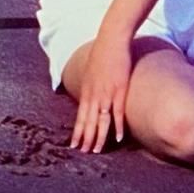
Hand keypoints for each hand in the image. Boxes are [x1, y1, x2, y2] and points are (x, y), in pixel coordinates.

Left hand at [70, 31, 131, 152]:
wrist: (111, 39)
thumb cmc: (102, 53)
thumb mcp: (92, 71)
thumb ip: (92, 84)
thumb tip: (91, 93)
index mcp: (87, 90)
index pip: (80, 116)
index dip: (78, 131)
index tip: (74, 144)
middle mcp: (94, 94)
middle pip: (88, 121)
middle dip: (85, 138)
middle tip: (83, 153)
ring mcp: (106, 93)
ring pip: (100, 120)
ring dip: (99, 137)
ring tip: (97, 151)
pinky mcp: (119, 89)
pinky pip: (118, 112)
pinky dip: (118, 126)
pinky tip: (118, 138)